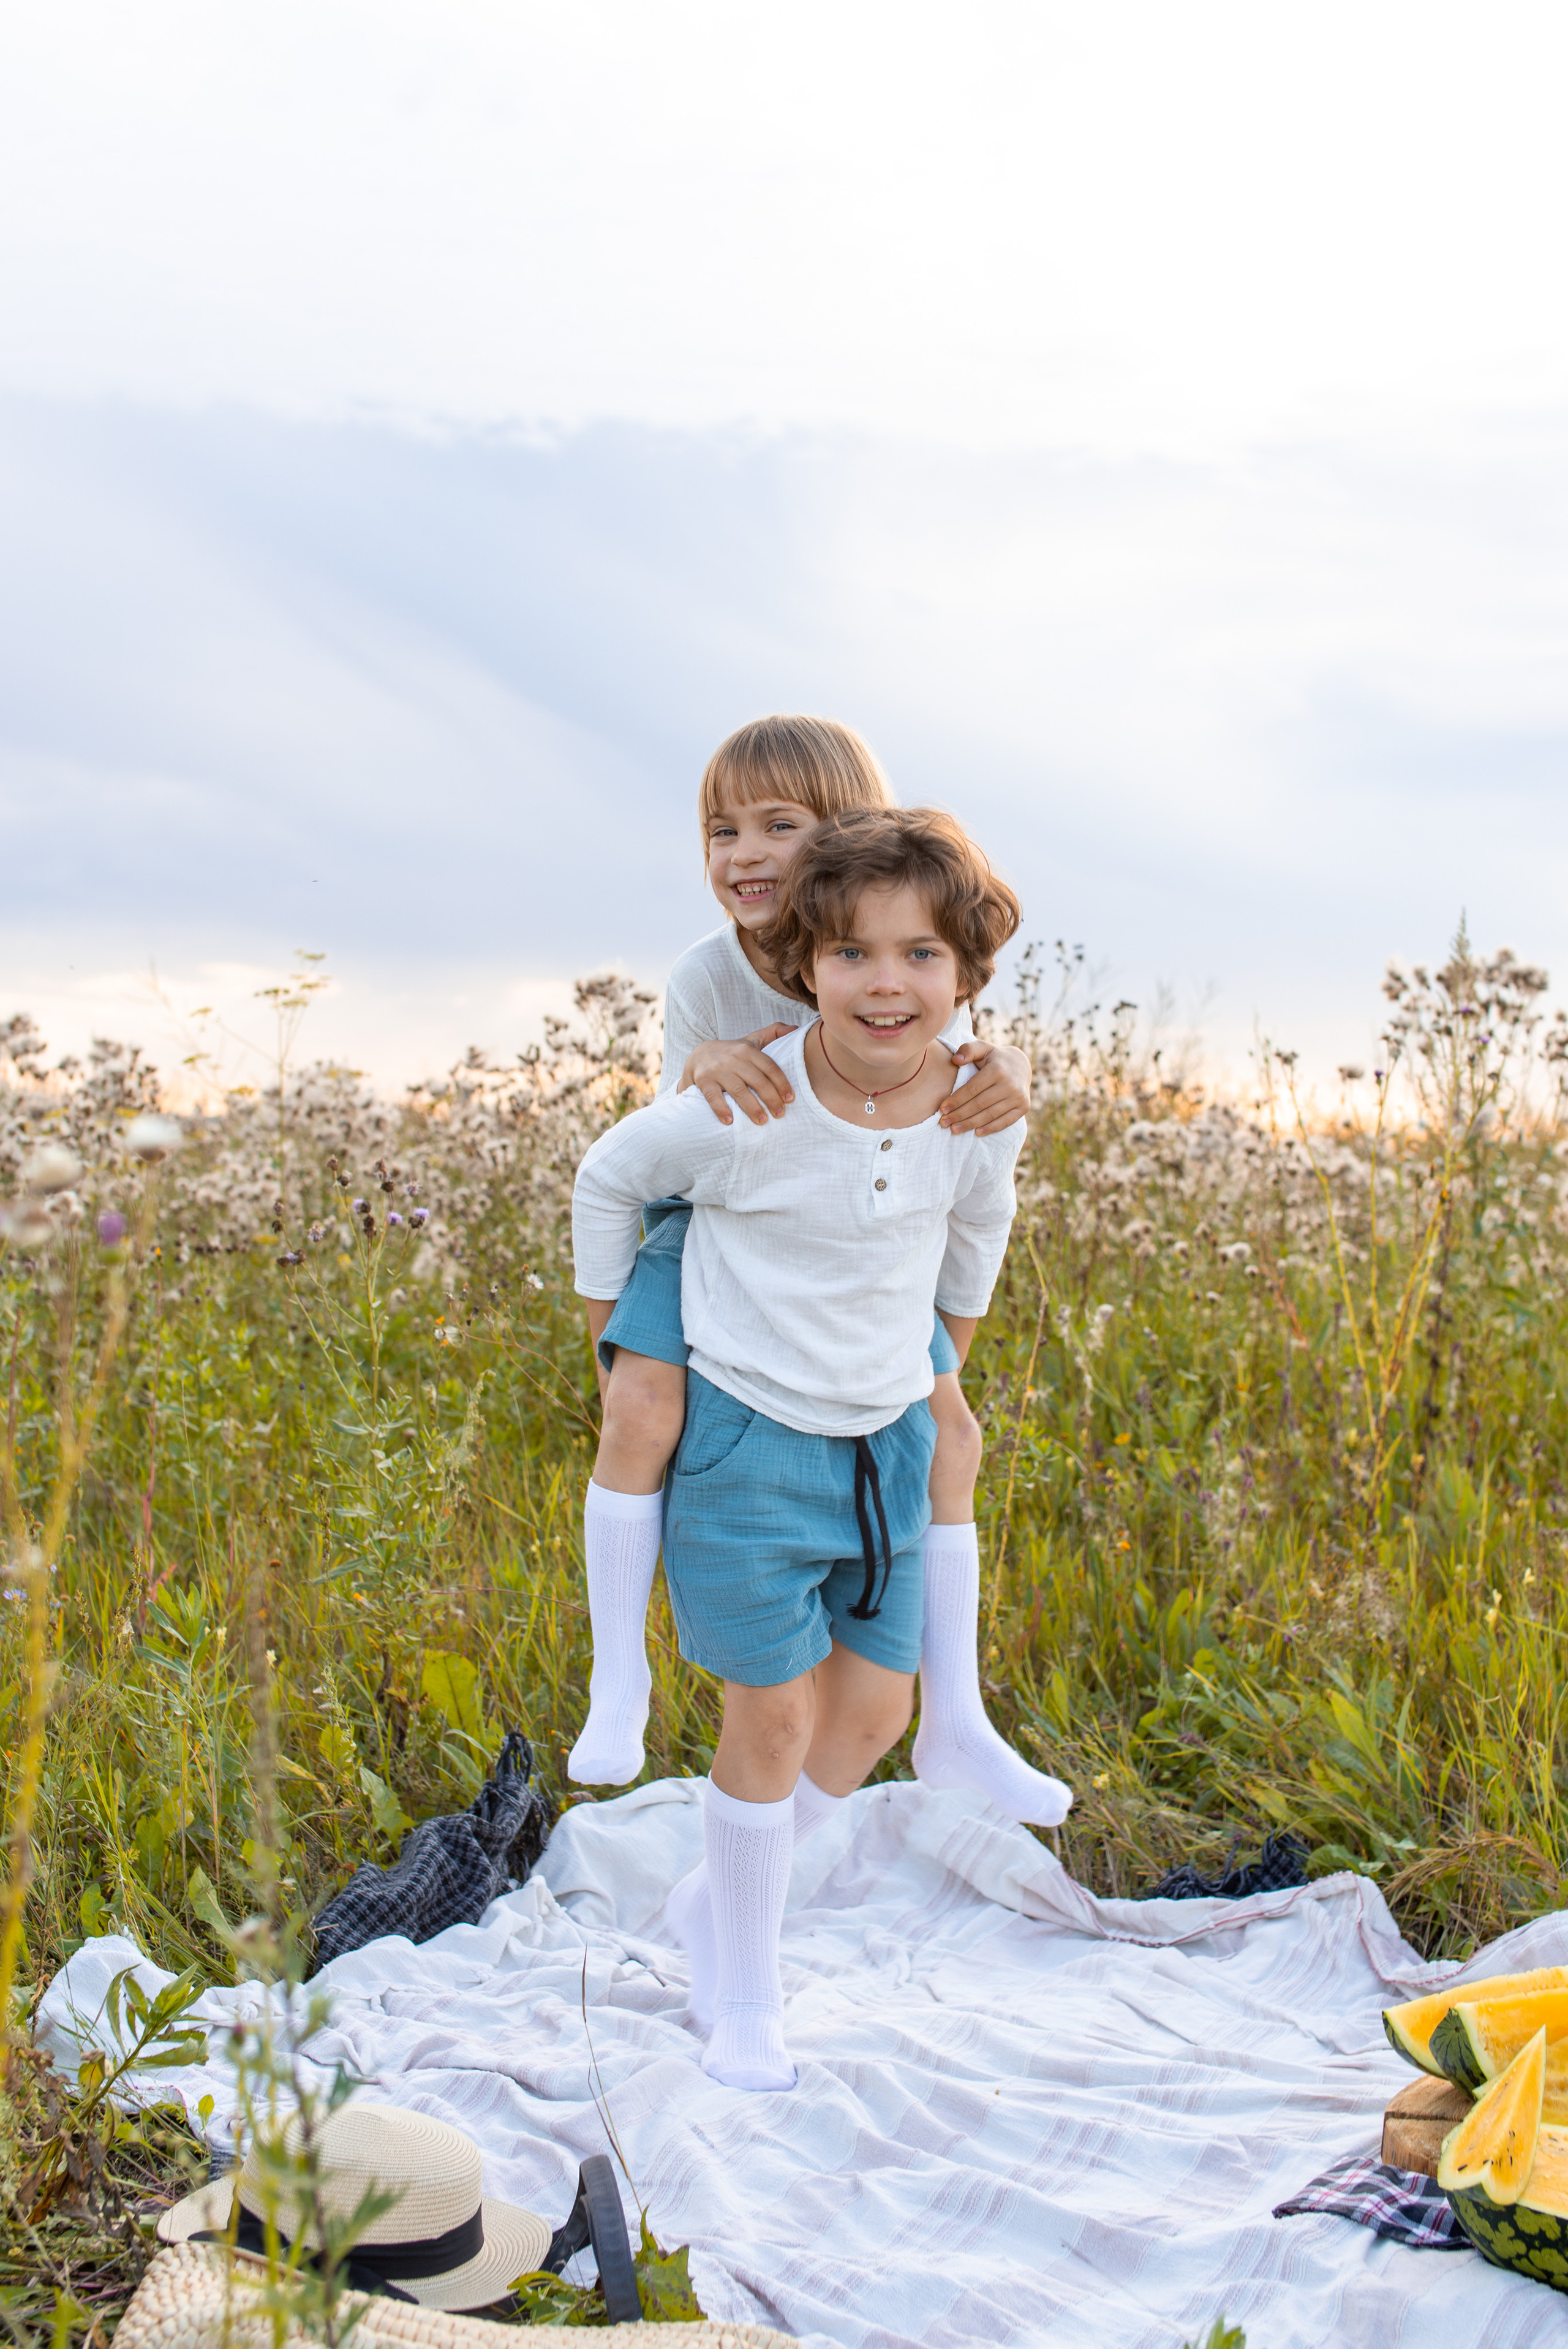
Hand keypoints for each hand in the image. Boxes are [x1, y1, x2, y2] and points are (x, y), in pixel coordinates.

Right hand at [677, 1026, 794, 1125]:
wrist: (698, 1056)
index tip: (790, 1099)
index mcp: (747, 1050)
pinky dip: (721, 1109)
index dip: (782, 1083)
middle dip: (771, 1099)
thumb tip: (795, 1029)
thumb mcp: (751, 1040)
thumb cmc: (732, 1052)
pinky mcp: (703, 1081)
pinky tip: (730, 1121)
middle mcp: (733, 1058)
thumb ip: (773, 1033)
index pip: (769, 1067)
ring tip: (762, 1121)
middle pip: (757, 1080)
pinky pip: (713, 1097)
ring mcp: (717, 1070)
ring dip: (752, 1108)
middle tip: (780, 1113)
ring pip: (738, 1090)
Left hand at [939, 1041, 1031, 1135]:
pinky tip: (976, 1132)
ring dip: (971, 1124)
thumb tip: (956, 1059)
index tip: (942, 1109)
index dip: (956, 1100)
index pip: (972, 1089)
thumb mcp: (982, 1048)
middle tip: (944, 1122)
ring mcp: (1019, 1096)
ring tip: (954, 1129)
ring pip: (990, 1114)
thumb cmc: (994, 1058)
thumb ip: (968, 1049)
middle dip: (960, 1115)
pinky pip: (1006, 1121)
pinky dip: (991, 1128)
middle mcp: (1010, 1084)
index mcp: (997, 1069)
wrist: (1021, 1065)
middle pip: (980, 1104)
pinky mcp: (1024, 1106)